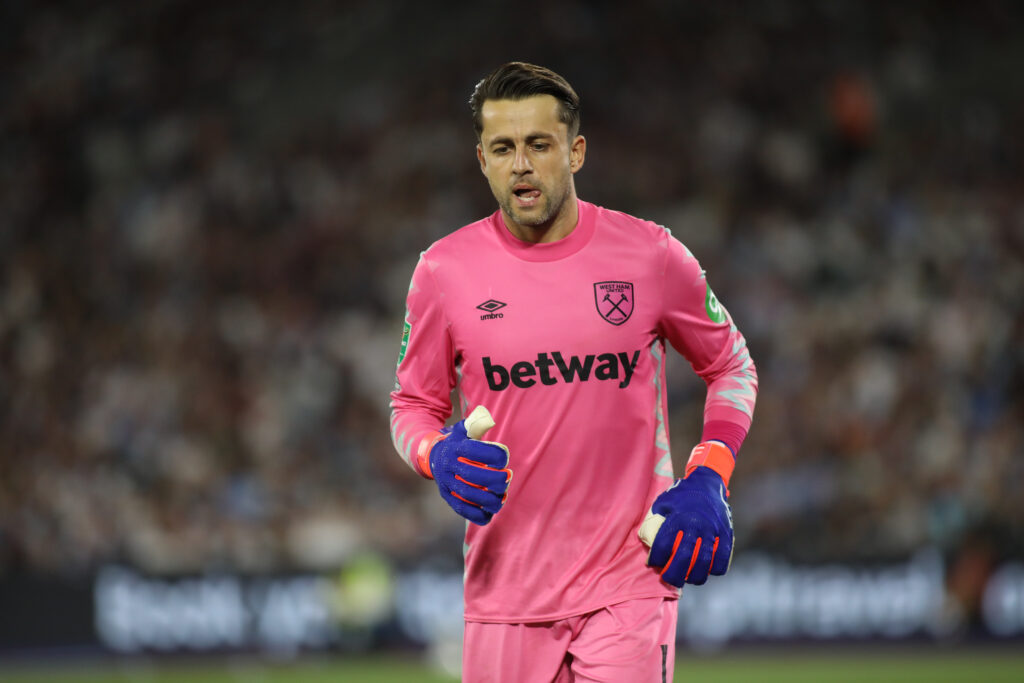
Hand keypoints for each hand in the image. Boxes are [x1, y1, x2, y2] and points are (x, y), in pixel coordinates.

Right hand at [420, 406, 511, 524]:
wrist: (432, 456)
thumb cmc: (457, 442)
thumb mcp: (464, 429)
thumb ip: (477, 423)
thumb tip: (488, 419)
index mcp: (455, 447)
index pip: (476, 451)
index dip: (495, 455)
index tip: (503, 459)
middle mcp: (448, 465)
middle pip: (472, 476)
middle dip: (495, 480)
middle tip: (508, 478)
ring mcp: (446, 483)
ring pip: (468, 495)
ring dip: (490, 499)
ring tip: (502, 497)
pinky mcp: (447, 497)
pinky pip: (462, 509)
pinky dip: (478, 514)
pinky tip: (490, 512)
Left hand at [639, 441, 734, 586]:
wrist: (707, 483)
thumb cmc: (681, 496)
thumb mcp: (663, 502)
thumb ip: (655, 521)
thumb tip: (647, 542)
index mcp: (678, 517)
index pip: (663, 544)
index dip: (656, 558)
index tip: (653, 562)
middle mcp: (696, 525)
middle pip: (684, 558)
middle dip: (674, 574)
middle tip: (669, 579)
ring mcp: (713, 530)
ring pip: (704, 562)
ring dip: (694, 576)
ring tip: (687, 578)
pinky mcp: (726, 534)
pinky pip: (722, 559)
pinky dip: (714, 569)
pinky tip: (706, 570)